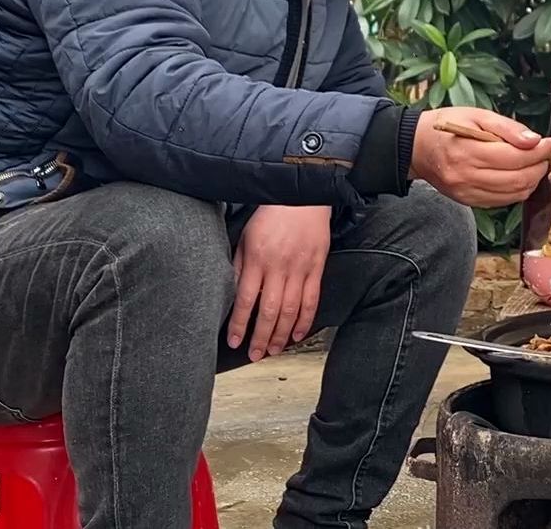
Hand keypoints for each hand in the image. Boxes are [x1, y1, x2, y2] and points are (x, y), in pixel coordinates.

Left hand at [228, 204, 331, 362]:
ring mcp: (300, 269)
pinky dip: (305, 321)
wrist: (303, 197)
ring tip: (273, 350)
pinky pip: (311, 300)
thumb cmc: (271, 215)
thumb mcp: (246, 237)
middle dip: (260, 337)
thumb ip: (240, 266)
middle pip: (268, 311)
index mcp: (257, 259)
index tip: (233, 341)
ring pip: (290, 310)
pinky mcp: (317, 268)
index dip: (239, 324)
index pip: (245, 299)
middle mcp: (278, 267)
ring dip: (281, 334)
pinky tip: (297, 334)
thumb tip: (234, 294)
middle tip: (254, 355)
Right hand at [409, 107, 550, 206]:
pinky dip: (517, 190)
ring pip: (513, 194)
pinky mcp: (469, 201)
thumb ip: (507, 127)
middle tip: (545, 154)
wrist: (418, 147)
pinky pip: (502, 201)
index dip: (540, 151)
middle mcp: (467, 176)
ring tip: (533, 164)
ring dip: (531, 180)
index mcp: (468, 151)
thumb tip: (534, 140)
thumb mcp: (477, 115)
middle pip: (518, 179)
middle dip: (539, 167)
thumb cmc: (448, 126)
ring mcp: (467, 192)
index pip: (515, 157)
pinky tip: (517, 175)